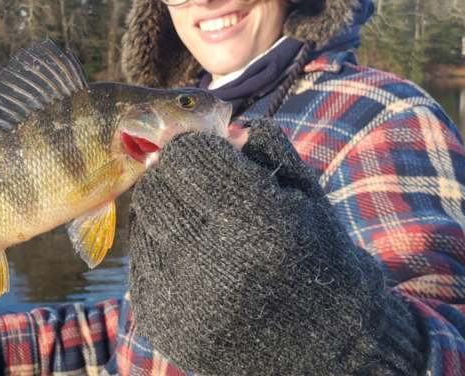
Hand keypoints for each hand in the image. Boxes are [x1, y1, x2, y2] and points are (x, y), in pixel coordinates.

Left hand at [128, 119, 423, 375]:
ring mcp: (185, 298)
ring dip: (167, 210)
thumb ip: (267, 149)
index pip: (188, 156)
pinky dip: (160, 249)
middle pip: (158, 185)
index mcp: (259, 224)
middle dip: (174, 173)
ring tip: (201, 222)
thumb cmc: (317, 256)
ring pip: (145, 220)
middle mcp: (217, 264)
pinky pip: (141, 261)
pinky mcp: (164, 322)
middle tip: (195, 180)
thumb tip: (228, 120)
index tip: (203, 147)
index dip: (193, 145)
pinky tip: (193, 256)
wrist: (323, 345)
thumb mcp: (306, 195)